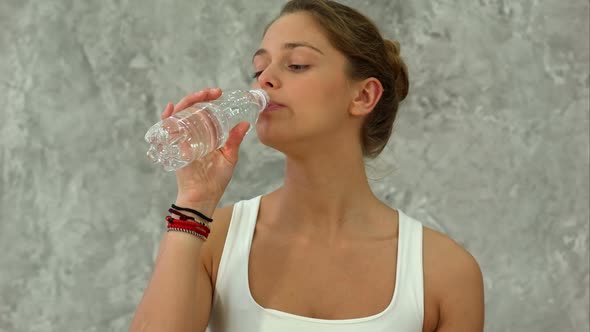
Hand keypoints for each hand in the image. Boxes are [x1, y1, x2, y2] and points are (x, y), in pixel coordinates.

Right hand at [161, 88, 249, 213]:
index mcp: (205, 134)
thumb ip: (234, 140)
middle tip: (213, 92)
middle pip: (190, 109)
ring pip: (179, 115)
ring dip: (187, 102)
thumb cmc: (216, 179)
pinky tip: (170, 109)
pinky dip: (166, 119)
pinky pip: (165, 131)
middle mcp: (191, 134)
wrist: (204, 197)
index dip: (209, 100)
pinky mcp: (172, 148)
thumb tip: (244, 123)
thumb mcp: (229, 157)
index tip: (219, 93)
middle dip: (200, 97)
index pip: (203, 111)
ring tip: (199, 96)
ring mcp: (180, 140)